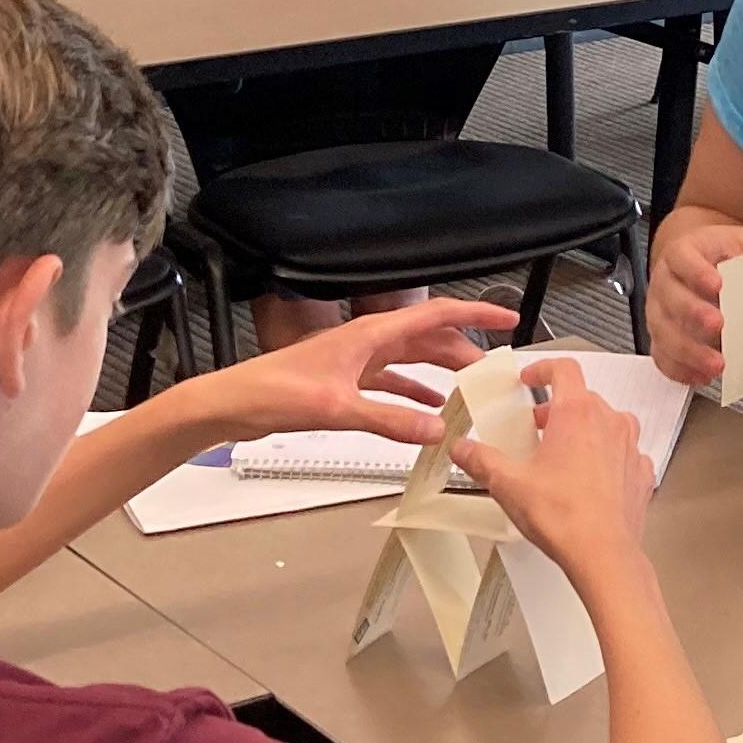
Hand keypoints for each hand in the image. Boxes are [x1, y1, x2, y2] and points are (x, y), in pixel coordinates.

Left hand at [170, 297, 508, 442]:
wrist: (233, 404)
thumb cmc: (274, 392)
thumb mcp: (339, 408)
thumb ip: (391, 421)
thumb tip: (437, 430)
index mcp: (371, 333)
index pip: (437, 314)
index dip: (477, 312)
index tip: (509, 317)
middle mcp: (368, 340)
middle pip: (430, 338)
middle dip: (466, 352)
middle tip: (494, 374)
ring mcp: (358, 360)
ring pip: (414, 360)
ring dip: (442, 373)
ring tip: (469, 394)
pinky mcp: (346, 381)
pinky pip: (392, 383)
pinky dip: (414, 394)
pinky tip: (427, 412)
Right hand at [452, 358, 652, 569]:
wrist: (603, 553)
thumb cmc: (564, 516)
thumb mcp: (508, 484)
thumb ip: (481, 460)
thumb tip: (464, 449)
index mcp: (576, 413)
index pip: (564, 368)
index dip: (543, 368)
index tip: (531, 377)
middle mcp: (608, 422)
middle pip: (583, 397)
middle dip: (556, 407)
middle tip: (537, 425)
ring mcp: (629, 446)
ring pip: (607, 422)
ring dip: (584, 430)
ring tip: (562, 451)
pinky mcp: (640, 472)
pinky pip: (623, 452)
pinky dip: (606, 457)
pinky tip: (589, 477)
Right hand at [648, 219, 742, 385]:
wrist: (705, 263)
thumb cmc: (727, 255)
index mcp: (683, 252)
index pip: (682, 258)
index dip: (696, 272)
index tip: (717, 285)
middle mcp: (665, 281)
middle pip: (670, 298)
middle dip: (693, 314)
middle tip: (719, 326)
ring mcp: (658, 311)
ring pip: (663, 332)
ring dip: (689, 351)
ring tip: (718, 365)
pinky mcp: (661, 337)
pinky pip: (662, 356)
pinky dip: (680, 370)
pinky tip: (702, 377)